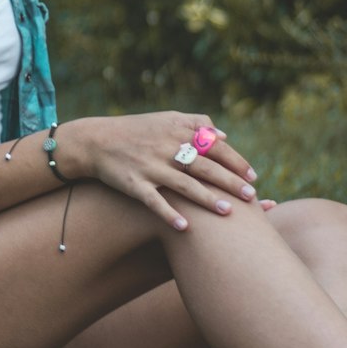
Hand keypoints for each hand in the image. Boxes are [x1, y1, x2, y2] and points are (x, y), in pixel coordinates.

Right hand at [64, 113, 259, 230]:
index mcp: (177, 130)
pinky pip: (154, 202)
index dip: (235, 162)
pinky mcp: (134, 183)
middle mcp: (166, 148)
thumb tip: (223, 136)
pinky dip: (169, 215)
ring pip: (184, 185)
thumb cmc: (136, 130)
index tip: (252, 177)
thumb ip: (195, 123)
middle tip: (251, 197)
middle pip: (205, 166)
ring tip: (229, 213)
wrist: (95, 140)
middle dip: (230, 182)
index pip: (214, 147)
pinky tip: (185, 228)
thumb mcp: (165, 119)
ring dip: (207, 199)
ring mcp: (150, 166)